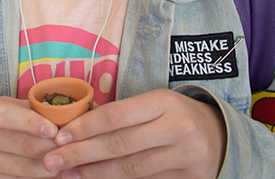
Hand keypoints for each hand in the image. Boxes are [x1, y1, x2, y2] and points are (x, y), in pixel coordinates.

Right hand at [0, 92, 60, 178]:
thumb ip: (24, 108)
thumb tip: (60, 113)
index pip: (4, 116)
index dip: (31, 123)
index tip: (54, 129)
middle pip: (20, 146)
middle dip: (51, 148)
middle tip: (71, 147)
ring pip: (22, 170)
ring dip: (49, 168)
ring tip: (68, 163)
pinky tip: (50, 175)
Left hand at [42, 89, 226, 177]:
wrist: (221, 135)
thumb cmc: (175, 115)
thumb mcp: (153, 104)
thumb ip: (121, 115)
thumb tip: (75, 129)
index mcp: (164, 102)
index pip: (115, 116)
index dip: (83, 128)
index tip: (59, 138)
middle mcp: (178, 128)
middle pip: (119, 145)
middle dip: (81, 154)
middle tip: (53, 161)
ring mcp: (187, 157)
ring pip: (131, 169)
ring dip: (95, 174)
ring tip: (70, 174)